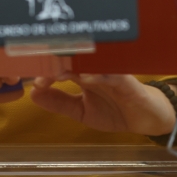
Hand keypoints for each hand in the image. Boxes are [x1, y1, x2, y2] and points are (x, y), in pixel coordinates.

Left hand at [29, 73, 175, 135]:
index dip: (44, 69)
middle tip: (39, 68)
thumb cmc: (115, 110)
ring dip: (74, 66)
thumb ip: (59, 103)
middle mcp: (95, 69)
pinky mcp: (127, 81)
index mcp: (82, 73)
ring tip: (57, 73)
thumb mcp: (81, 111)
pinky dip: (100, 76)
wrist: (146, 118)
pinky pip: (113, 75)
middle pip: (73, 58)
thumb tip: (32, 94)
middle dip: (55, 62)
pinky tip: (87, 79)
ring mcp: (110, 73)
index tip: (30, 77)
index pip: (60, 65)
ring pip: (91, 63)